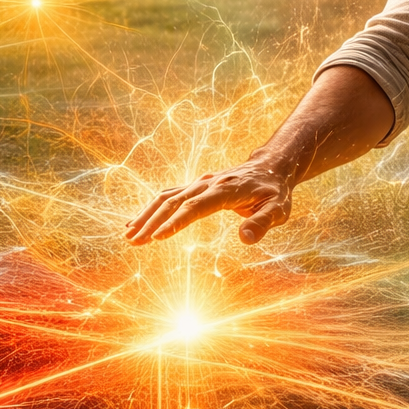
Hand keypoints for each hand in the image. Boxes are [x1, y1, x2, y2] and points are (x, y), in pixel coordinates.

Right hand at [125, 162, 291, 245]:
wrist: (272, 167)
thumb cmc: (276, 192)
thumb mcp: (278, 209)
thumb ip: (263, 223)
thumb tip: (245, 239)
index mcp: (226, 190)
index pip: (196, 207)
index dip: (176, 222)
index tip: (158, 238)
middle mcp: (208, 183)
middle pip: (174, 202)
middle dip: (152, 222)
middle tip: (134, 242)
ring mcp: (200, 183)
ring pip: (166, 196)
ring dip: (146, 215)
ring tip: (129, 236)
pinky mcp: (196, 185)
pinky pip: (169, 195)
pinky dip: (151, 208)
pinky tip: (138, 223)